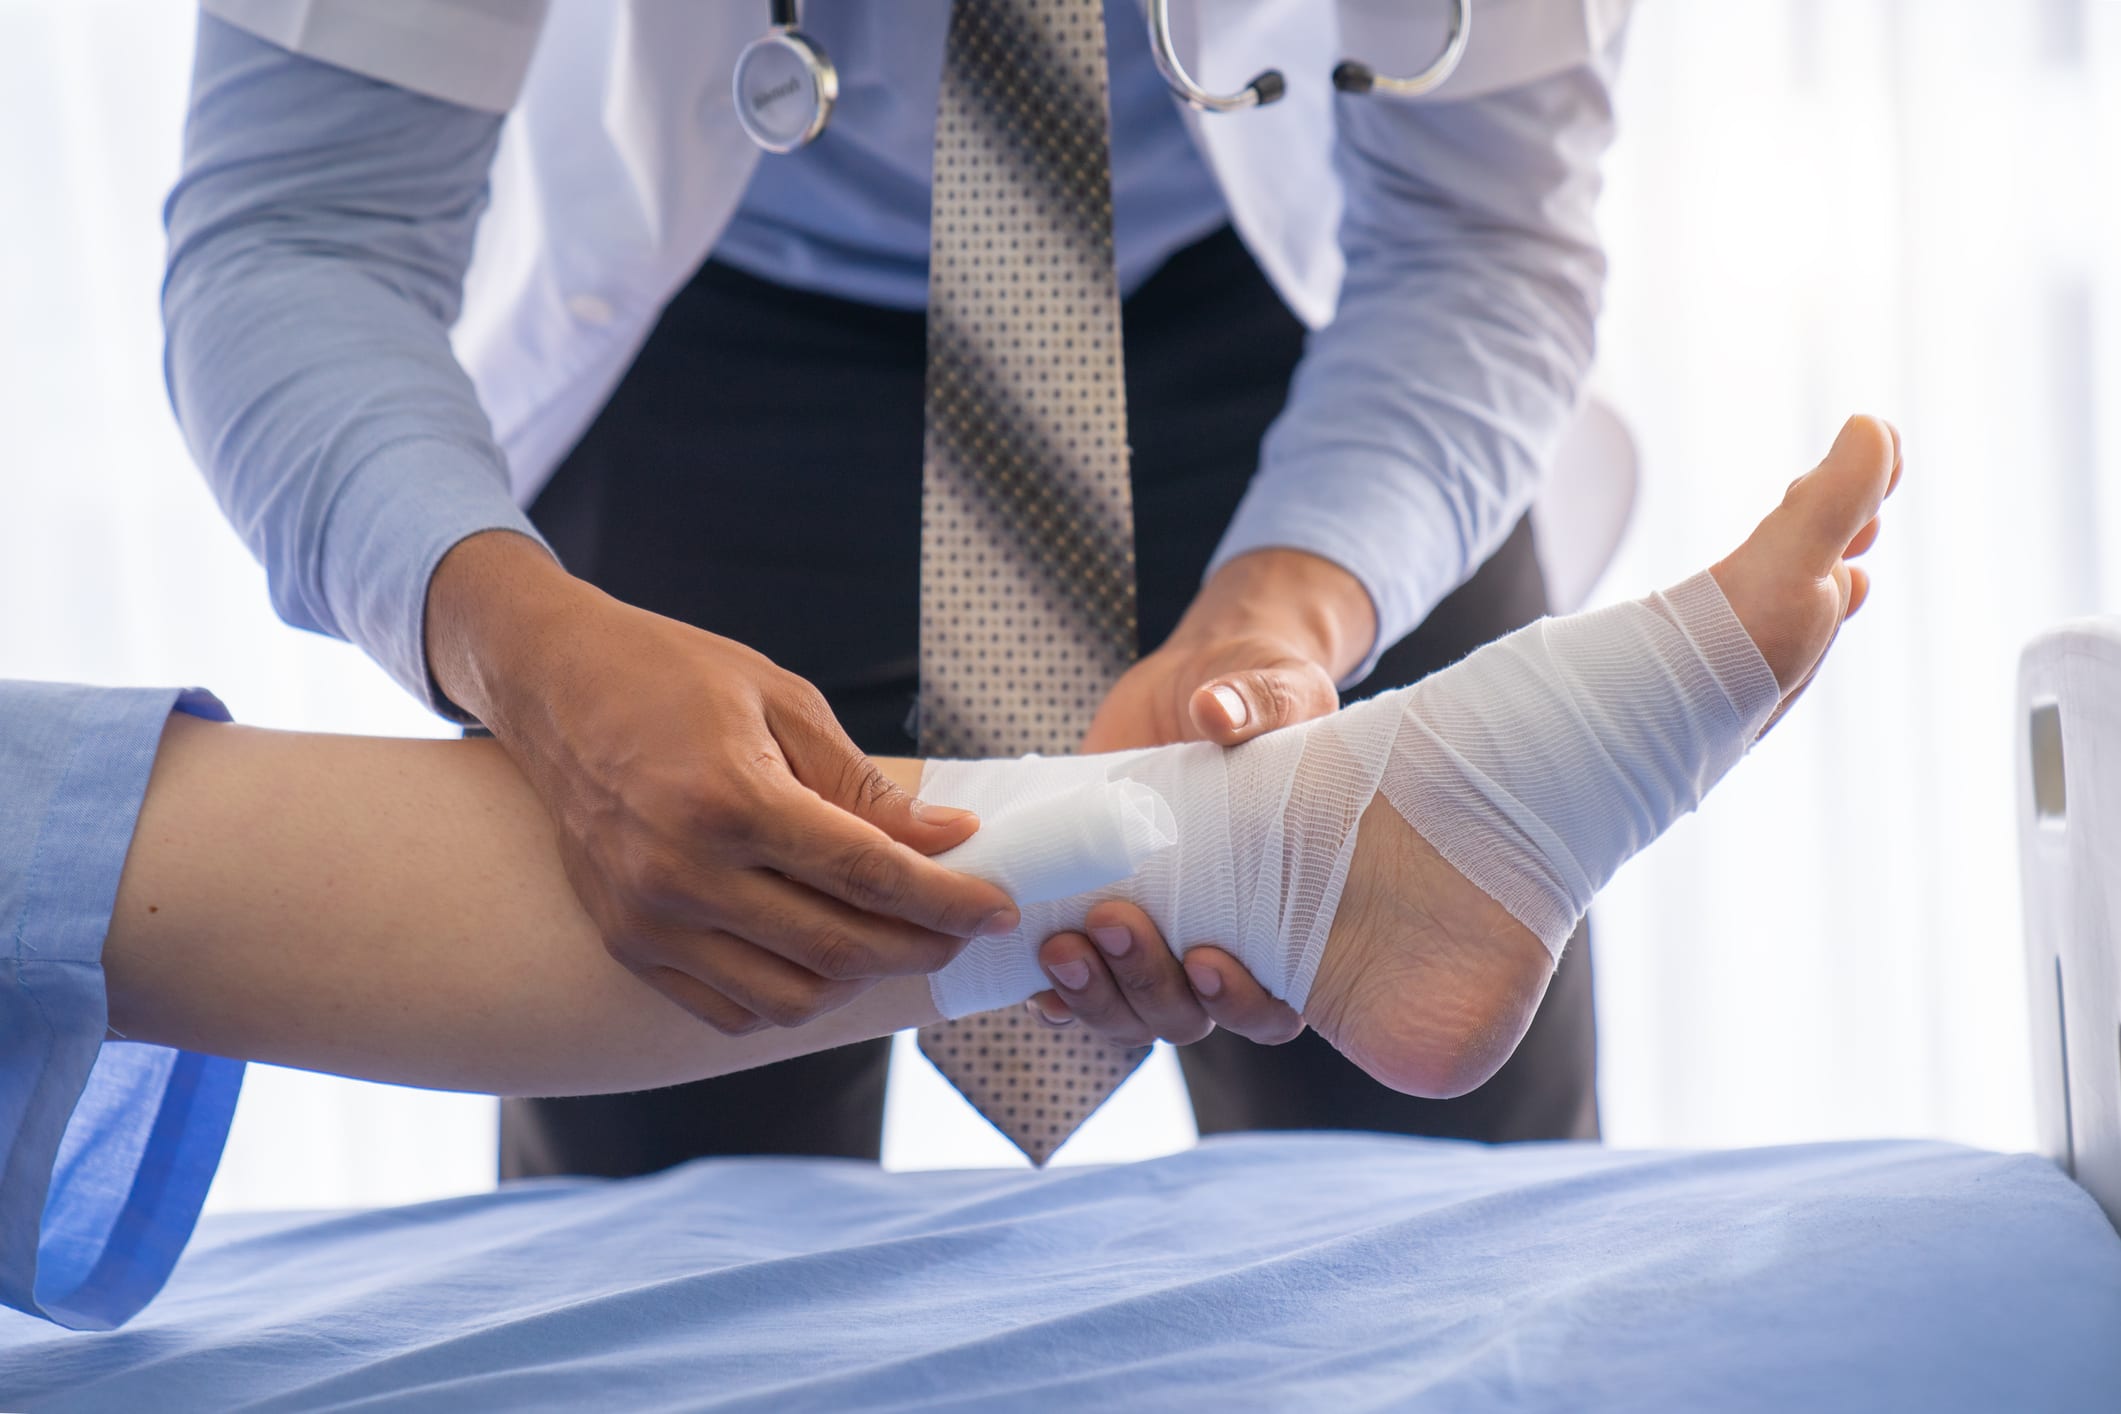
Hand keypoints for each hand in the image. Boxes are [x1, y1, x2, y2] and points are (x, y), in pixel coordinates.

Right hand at [425, 532, 1019, 1033]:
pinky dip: (789, 998)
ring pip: (788, 997)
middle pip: (838, 947)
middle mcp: (682, 872)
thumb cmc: (673, 675)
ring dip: (858, 981)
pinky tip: (822, 957)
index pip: (867, 875)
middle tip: (963, 929)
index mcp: (731, 799)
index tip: (997, 909)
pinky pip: (727, 1009)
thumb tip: (946, 839)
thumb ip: (864, 786)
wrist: (554, 684)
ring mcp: (647, 918)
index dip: (947, 899)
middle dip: (921, 946)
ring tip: (894, 939)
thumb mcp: (784, 701)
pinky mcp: (625, 942)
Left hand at [1041, 549, 1371, 1045]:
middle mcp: (1222, 942)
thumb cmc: (1259, 697)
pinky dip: (1054, 990)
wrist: (1195, 689)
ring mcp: (1157, 935)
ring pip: (1126, 1010)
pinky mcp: (1100, 913)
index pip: (1275, 1006)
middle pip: (1186, 1016)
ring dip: (1093, 993)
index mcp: (1286, 918)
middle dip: (1147, 983)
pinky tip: (1032, 970)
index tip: (1207, 958)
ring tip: (1060, 945)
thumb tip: (1217, 713)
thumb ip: (1262, 703)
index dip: (1243, 1002)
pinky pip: (1077, 981)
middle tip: (1113, 921)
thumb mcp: (1277, 687)